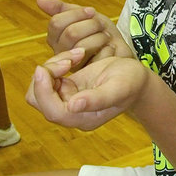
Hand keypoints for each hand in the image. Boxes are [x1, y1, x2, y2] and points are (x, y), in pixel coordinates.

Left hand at [26, 48, 150, 130]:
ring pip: (40, 87)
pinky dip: (58, 63)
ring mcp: (67, 101)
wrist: (137, 77)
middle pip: (39, 100)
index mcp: (83, 119)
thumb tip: (73, 106)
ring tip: (75, 56)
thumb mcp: (118, 87)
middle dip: (47, 76)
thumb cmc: (131, 83)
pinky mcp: (67, 88)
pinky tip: (76, 56)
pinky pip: (49, 77)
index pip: (52, 111)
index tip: (44, 68)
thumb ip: (98, 98)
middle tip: (68, 61)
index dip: (44, 91)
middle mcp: (71, 113)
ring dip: (52, 67)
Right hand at [38, 0, 132, 65]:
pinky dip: (108, 48)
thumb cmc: (100, 32)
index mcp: (56, 39)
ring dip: (100, 37)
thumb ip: (62, 9)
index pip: (57, 23)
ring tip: (106, 38)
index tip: (91, 12)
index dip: (76, 14)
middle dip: (91, 25)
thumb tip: (39, 0)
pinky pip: (98, 57)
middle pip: (71, 33)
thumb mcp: (83, 15)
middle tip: (100, 26)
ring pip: (83, 46)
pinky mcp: (90, 74)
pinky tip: (111, 48)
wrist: (119, 47)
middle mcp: (62, 53)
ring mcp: (75, 65)